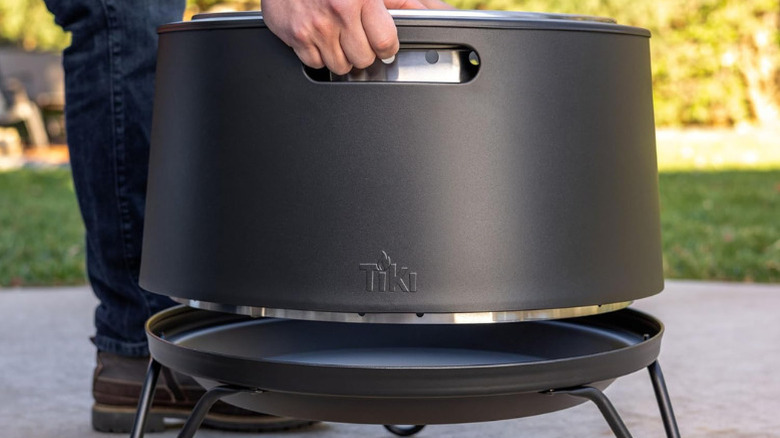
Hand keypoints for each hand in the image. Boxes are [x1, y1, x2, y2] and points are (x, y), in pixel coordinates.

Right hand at [261, 0, 453, 74]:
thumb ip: (406, 1)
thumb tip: (443, 14)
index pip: (386, 43)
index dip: (386, 46)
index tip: (383, 43)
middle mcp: (340, 11)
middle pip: (364, 59)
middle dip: (362, 51)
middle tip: (356, 35)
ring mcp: (317, 26)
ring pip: (341, 67)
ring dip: (341, 56)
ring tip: (337, 36)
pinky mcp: (297, 36)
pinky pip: (316, 65)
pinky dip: (317, 55)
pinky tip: (319, 37)